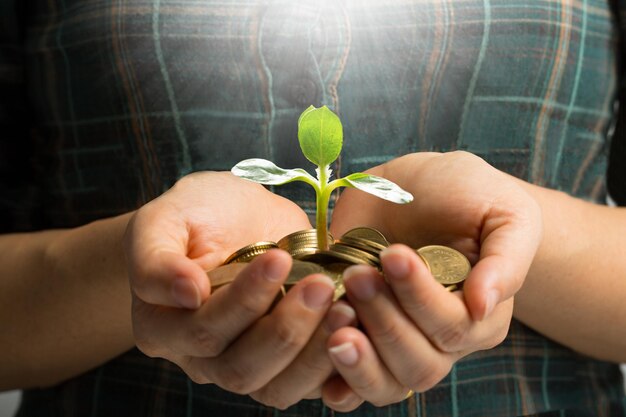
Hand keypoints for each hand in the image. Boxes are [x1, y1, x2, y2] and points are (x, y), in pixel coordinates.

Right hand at [126, 172, 341, 396]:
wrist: (235, 219)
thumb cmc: (196, 214)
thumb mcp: (164, 220)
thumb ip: (157, 258)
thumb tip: (187, 293)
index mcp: (164, 327)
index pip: (204, 329)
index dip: (243, 300)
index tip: (278, 258)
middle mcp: (202, 358)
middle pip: (242, 369)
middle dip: (286, 330)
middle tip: (322, 286)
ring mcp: (245, 364)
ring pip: (277, 388)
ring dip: (315, 352)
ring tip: (346, 309)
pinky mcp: (285, 362)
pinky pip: (309, 384)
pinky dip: (336, 364)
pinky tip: (357, 330)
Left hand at [322, 151, 541, 409]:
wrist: (419, 185)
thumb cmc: (471, 195)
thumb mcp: (505, 213)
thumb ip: (506, 260)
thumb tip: (484, 304)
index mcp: (479, 316)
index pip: (452, 328)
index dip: (420, 297)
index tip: (393, 254)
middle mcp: (441, 340)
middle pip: (418, 364)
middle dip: (385, 321)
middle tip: (357, 274)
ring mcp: (399, 341)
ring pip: (386, 383)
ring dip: (358, 357)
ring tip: (335, 313)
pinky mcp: (363, 335)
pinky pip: (351, 381)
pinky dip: (336, 378)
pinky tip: (323, 351)